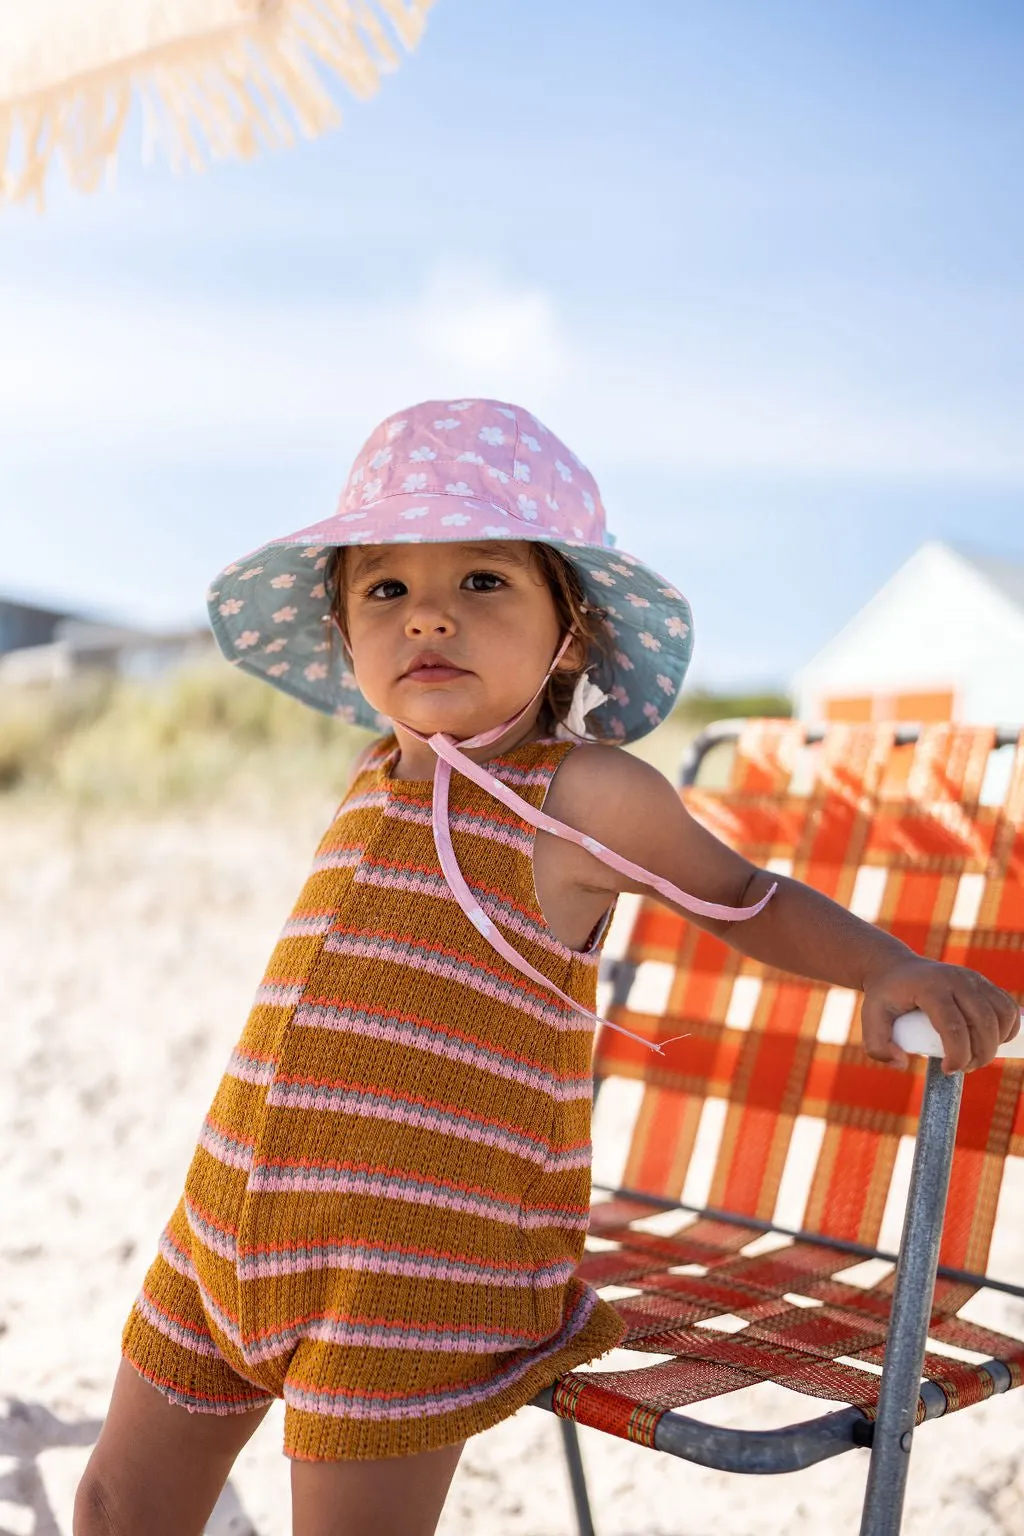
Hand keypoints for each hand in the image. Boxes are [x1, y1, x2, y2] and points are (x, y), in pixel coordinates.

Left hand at [860, 957, 1019, 1073]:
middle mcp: (955, 980)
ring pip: (1001, 1015)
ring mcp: (972, 978)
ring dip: (995, 1043)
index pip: (954, 1026)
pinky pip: (1007, 1007)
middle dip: (980, 1055)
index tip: (948, 1070)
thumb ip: (877, 1047)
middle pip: (983, 1023)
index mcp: (929, 987)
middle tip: (963, 1069)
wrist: (895, 968)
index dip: (958, 1055)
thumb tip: (902, 1063)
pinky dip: (1007, 1029)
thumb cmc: (884, 996)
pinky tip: (992, 1041)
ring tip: (975, 1056)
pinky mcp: (982, 982)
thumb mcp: (870, 1019)